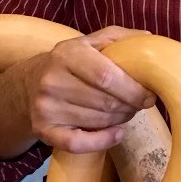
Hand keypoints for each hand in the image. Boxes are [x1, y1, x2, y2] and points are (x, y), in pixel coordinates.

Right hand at [22, 26, 155, 152]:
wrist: (30, 82)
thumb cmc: (72, 61)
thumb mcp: (91, 42)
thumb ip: (120, 38)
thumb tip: (149, 39)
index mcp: (67, 54)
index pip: (106, 76)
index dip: (133, 90)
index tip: (148, 96)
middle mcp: (52, 81)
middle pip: (104, 102)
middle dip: (130, 106)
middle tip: (138, 105)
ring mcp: (45, 107)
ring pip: (96, 121)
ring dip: (120, 120)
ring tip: (126, 112)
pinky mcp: (42, 129)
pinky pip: (77, 143)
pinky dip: (103, 141)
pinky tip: (117, 133)